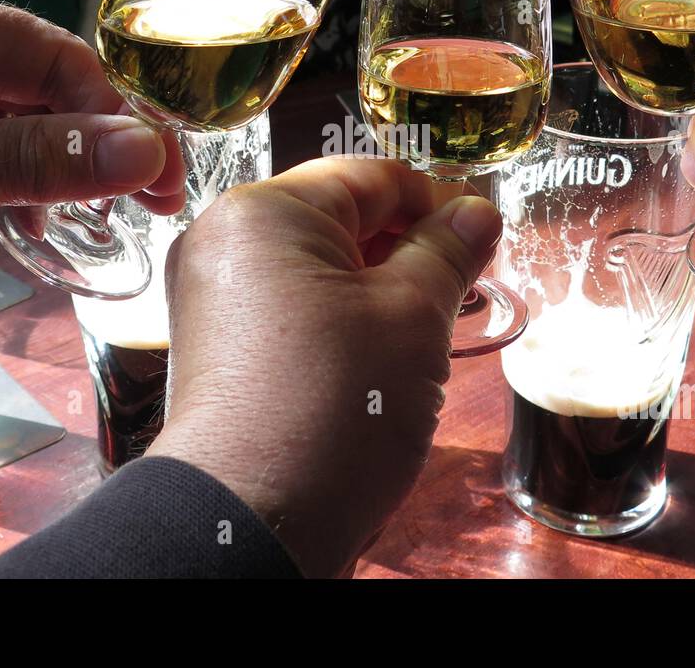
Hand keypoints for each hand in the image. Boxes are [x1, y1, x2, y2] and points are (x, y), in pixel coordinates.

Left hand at [0, 0, 184, 336]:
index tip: (165, 174)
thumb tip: (143, 151)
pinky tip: (45, 219)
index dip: (115, 112)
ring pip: (13, 121)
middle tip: (158, 203)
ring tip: (117, 216)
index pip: (44, 53)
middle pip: (36, 84)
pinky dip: (19, 183)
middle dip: (98, 141)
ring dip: (64, 165)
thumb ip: (28, 159)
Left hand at [149, 157, 501, 576]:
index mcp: (263, 211)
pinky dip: (338, 317)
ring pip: (315, 265)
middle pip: (338, 217)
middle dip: (406, 248)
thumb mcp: (412, 317)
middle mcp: (224, 240)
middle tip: (462, 288)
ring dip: (376, 286)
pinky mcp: (216, 344)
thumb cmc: (336, 406)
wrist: (252, 518)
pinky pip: (288, 305)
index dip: (436, 203)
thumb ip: (447, 251)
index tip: (481, 240)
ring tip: (426, 326)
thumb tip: (476, 212)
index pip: (370, 177)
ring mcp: (212, 294)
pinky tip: (379, 354)